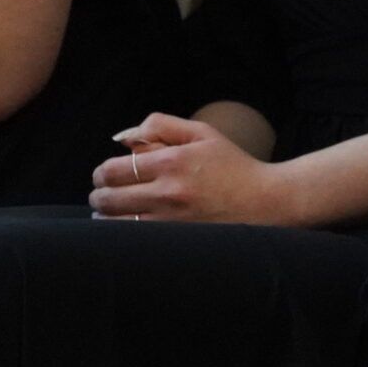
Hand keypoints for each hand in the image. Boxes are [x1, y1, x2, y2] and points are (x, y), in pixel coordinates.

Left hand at [88, 113, 285, 222]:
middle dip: (99, 195)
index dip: (101, 173)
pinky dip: (122, 235)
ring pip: (115, 223)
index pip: (112, 169)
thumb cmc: (233, 165)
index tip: (106, 176)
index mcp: (172, 161)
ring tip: (112, 214)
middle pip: (108, 198)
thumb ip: (160, 126)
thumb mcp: (202, 134)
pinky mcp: (178, 240)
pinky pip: (133, 240)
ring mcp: (172, 220)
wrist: (267, 200)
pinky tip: (127, 228)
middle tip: (104, 195)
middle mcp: (169, 192)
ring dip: (106, 218)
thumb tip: (123, 139)